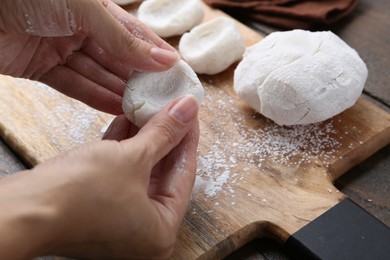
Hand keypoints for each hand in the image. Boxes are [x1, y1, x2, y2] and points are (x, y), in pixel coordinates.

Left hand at [0, 0, 178, 113]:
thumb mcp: (86, 12)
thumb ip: (124, 40)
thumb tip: (164, 59)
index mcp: (94, 8)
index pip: (134, 34)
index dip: (156, 53)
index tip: (176, 73)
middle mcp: (79, 27)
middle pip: (116, 58)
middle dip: (138, 78)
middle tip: (160, 98)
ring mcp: (59, 48)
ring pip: (97, 75)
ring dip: (119, 92)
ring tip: (143, 109)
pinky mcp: (39, 67)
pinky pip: (73, 85)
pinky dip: (94, 97)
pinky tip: (116, 108)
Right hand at [0, 95, 198, 258]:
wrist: (23, 210)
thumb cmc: (78, 196)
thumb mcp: (132, 157)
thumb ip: (164, 133)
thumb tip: (188, 110)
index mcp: (160, 231)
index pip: (185, 174)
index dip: (188, 138)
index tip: (190, 112)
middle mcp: (142, 231)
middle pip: (163, 173)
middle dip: (167, 136)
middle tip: (174, 108)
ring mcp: (119, 220)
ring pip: (140, 170)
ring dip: (145, 138)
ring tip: (153, 107)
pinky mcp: (98, 207)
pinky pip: (120, 173)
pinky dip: (124, 148)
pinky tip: (128, 120)